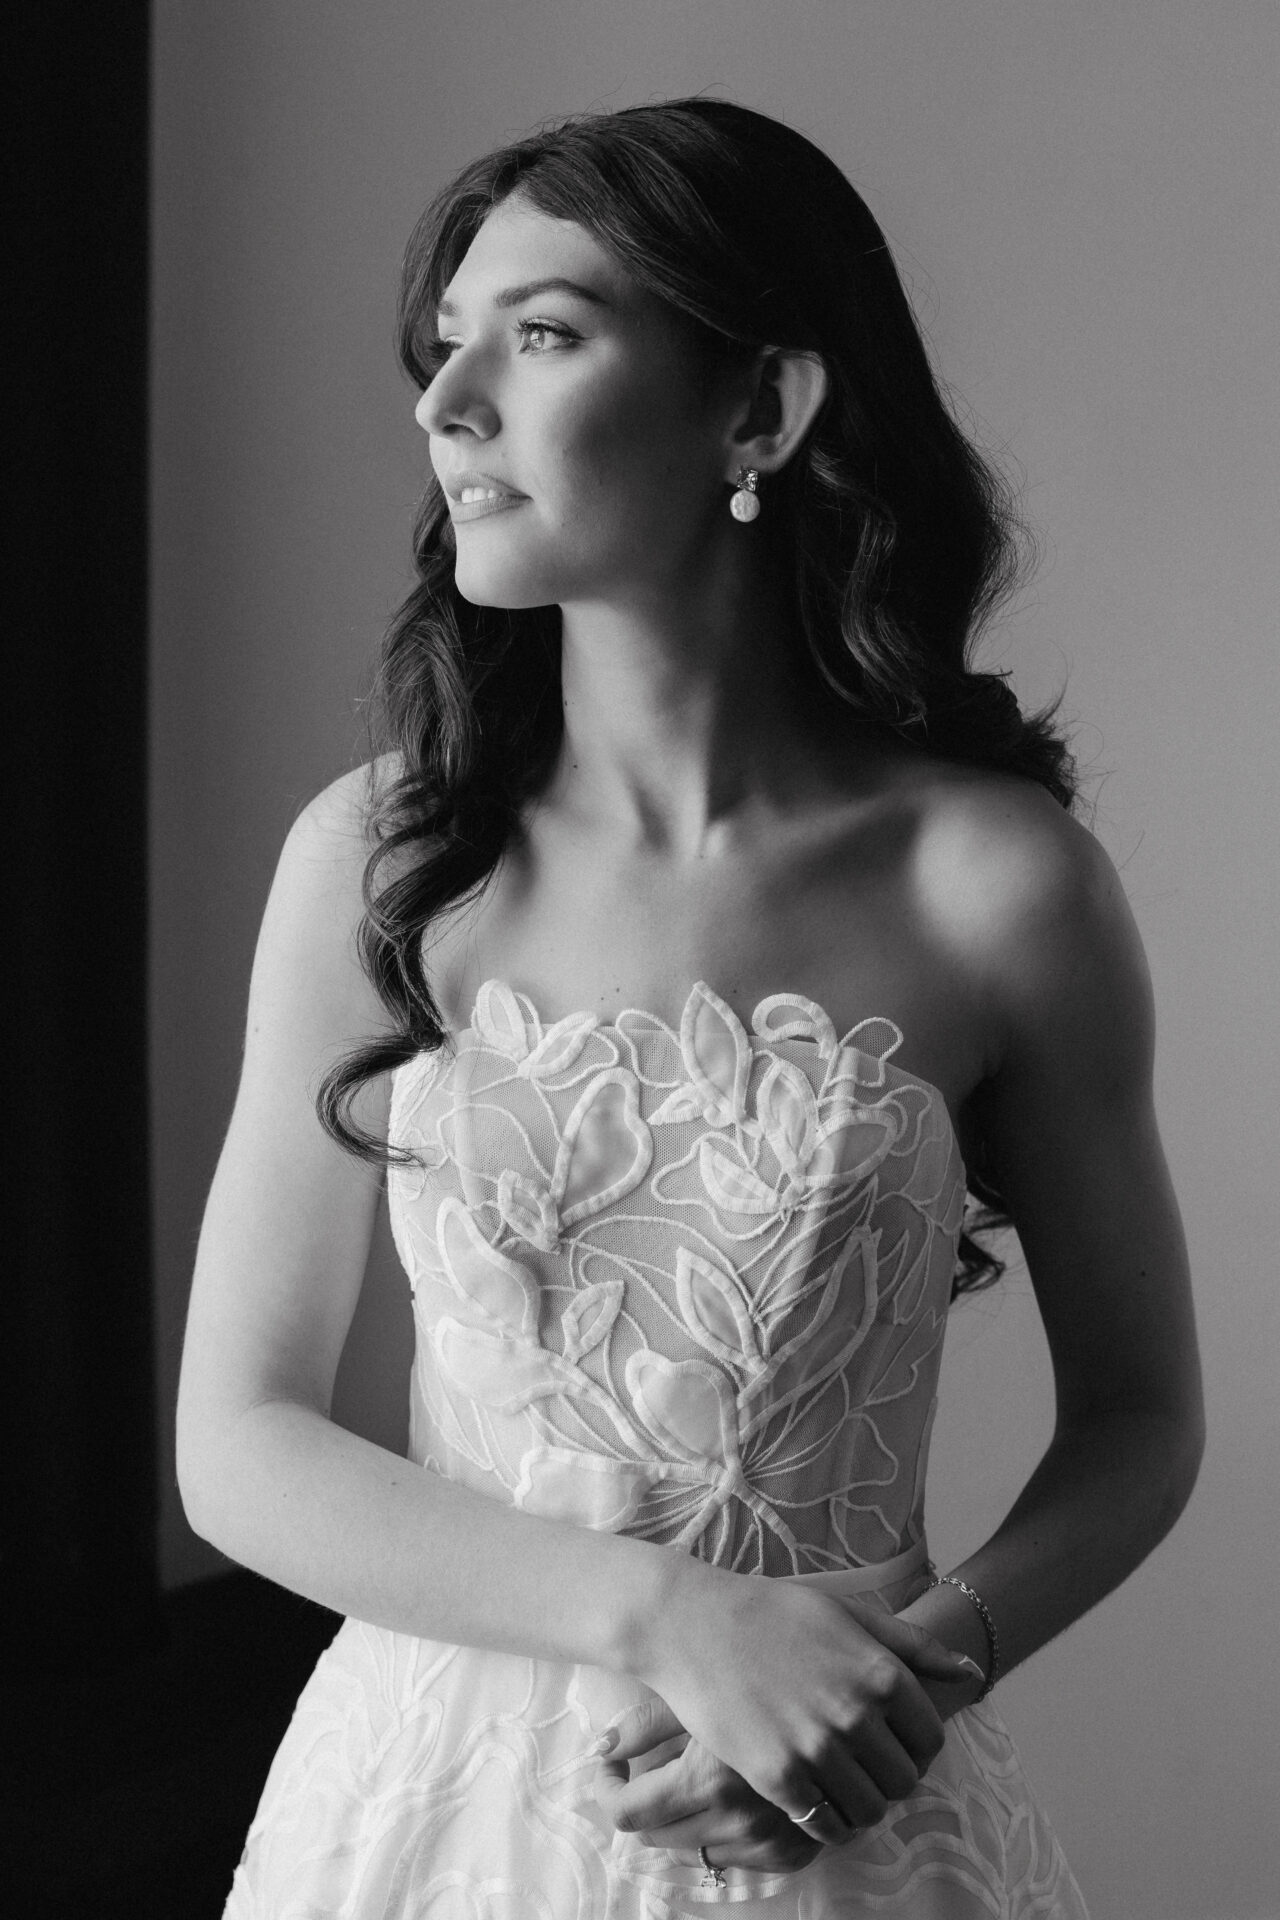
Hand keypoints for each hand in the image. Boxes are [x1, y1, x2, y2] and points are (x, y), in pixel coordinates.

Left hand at [594, 1698, 821, 1872]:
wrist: (844, 1698)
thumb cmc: (762, 1680)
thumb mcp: (701, 1689)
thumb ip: (645, 1724)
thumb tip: (599, 1747)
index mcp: (708, 1777)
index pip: (628, 1812)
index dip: (607, 1790)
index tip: (609, 1770)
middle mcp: (737, 1818)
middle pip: (655, 1836)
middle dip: (641, 1804)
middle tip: (645, 1770)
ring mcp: (767, 1842)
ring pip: (691, 1850)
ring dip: (681, 1819)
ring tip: (690, 1776)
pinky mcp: (791, 1853)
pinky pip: (732, 1858)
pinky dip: (719, 1832)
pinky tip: (727, 1795)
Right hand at [632, 1566, 975, 1847]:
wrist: (694, 1626)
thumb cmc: (772, 1611)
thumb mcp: (848, 1613)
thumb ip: (914, 1645)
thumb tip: (971, 1673)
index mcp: (882, 1671)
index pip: (931, 1738)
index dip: (916, 1744)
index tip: (891, 1739)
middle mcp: (857, 1713)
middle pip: (905, 1780)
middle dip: (890, 1775)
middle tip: (863, 1763)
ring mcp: (818, 1749)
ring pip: (871, 1809)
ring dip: (862, 1803)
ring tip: (840, 1781)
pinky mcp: (779, 1777)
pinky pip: (828, 1826)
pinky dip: (830, 1823)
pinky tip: (815, 1798)